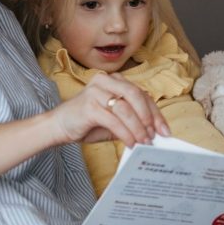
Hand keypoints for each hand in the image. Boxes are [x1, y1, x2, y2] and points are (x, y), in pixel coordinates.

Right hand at [49, 72, 170, 147]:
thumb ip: (132, 120)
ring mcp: (96, 91)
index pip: (142, 94)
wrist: (58, 126)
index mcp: (114, 80)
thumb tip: (154, 132)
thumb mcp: (114, 119)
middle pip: (136, 95)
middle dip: (149, 117)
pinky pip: (114, 120)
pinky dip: (125, 133)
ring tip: (143, 142)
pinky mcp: (89, 106)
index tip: (164, 130)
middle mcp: (106, 81)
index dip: (155, 113)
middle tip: (155, 135)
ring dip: (138, 128)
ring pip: (126, 109)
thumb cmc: (88, 122)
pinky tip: (130, 143)